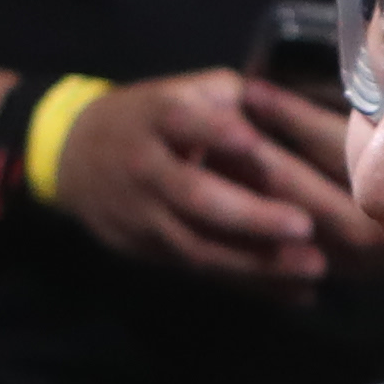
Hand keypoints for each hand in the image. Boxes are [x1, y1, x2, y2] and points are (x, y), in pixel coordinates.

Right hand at [47, 65, 374, 291]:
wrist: (71, 158)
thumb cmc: (145, 118)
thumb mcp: (177, 90)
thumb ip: (225, 94)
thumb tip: (279, 106)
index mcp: (155, 119)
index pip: (182, 122)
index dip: (216, 131)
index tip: (254, 141)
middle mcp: (146, 169)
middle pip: (196, 196)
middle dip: (250, 215)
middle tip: (304, 226)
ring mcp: (144, 216)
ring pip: (199, 246)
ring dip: (256, 263)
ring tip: (311, 269)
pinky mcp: (149, 251)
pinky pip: (202, 271)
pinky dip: (248, 284)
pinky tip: (294, 292)